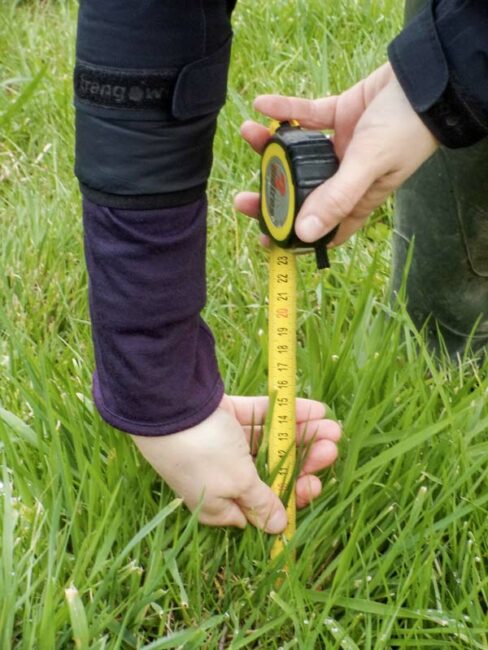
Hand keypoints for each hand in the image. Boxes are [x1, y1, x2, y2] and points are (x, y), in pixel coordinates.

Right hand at [130, 395, 340, 531]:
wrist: (170, 405)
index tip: (316, 484)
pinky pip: (263, 418)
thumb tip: (277, 527)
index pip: (264, 507)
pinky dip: (286, 415)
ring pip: (271, 443)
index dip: (292, 496)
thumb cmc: (203, 454)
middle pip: (272, 472)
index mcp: (222, 504)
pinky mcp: (226, 416)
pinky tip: (315, 409)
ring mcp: (225, 444)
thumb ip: (262, 502)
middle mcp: (224, 476)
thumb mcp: (236, 484)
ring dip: (302, 436)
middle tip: (331, 450)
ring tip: (333, 428)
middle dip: (303, 462)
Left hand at [235, 62, 437, 245]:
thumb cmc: (407, 128)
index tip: (266, 239)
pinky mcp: (338, 116)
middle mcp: (345, 177)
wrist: (426, 79)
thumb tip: (304, 232)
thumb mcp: (370, 165)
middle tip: (242, 199)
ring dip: (271, 145)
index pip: (323, 228)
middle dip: (271, 196)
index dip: (295, 238)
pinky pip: (306, 114)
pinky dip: (285, 109)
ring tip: (248, 133)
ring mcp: (340, 147)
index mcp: (357, 199)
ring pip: (298, 153)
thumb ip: (336, 197)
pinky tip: (262, 104)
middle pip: (301, 193)